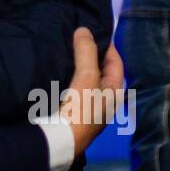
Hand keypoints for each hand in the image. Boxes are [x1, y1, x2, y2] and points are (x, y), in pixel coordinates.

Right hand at [60, 27, 124, 154]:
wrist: (58, 141)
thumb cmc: (80, 109)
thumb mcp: (86, 78)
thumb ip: (86, 52)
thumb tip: (84, 29)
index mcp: (114, 94)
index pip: (116, 63)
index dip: (107, 45)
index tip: (94, 29)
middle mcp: (102, 101)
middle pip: (99, 71)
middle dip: (89, 54)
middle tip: (75, 36)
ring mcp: (85, 108)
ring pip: (83, 79)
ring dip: (75, 65)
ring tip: (63, 48)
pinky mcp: (68, 112)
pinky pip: (69, 87)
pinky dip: (64, 76)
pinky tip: (53, 68)